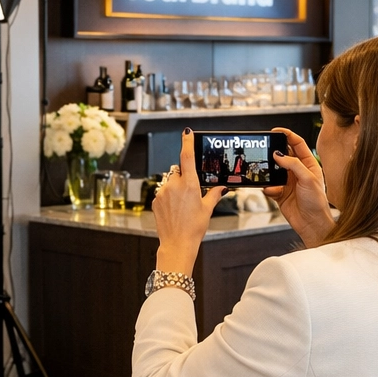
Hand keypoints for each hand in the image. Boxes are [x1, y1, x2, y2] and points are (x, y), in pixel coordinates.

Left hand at [152, 129, 224, 273]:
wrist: (177, 243)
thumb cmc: (193, 228)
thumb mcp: (207, 209)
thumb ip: (214, 194)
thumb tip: (222, 187)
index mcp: (189, 184)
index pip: (187, 156)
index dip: (187, 142)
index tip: (187, 133)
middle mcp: (174, 185)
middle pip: (179, 172)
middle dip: (185, 177)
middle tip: (191, 193)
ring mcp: (163, 192)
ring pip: (170, 182)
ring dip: (176, 188)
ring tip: (182, 206)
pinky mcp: (155, 200)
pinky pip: (163, 192)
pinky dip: (169, 197)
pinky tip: (174, 210)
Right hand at [264, 128, 334, 247]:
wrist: (312, 224)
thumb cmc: (317, 203)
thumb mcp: (308, 179)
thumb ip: (293, 164)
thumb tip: (279, 154)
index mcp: (309, 165)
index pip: (297, 144)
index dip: (287, 135)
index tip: (276, 131)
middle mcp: (298, 172)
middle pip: (283, 155)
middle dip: (274, 152)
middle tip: (266, 149)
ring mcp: (288, 182)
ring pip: (274, 170)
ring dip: (269, 171)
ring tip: (267, 172)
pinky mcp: (280, 194)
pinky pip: (269, 186)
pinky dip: (268, 188)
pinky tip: (272, 191)